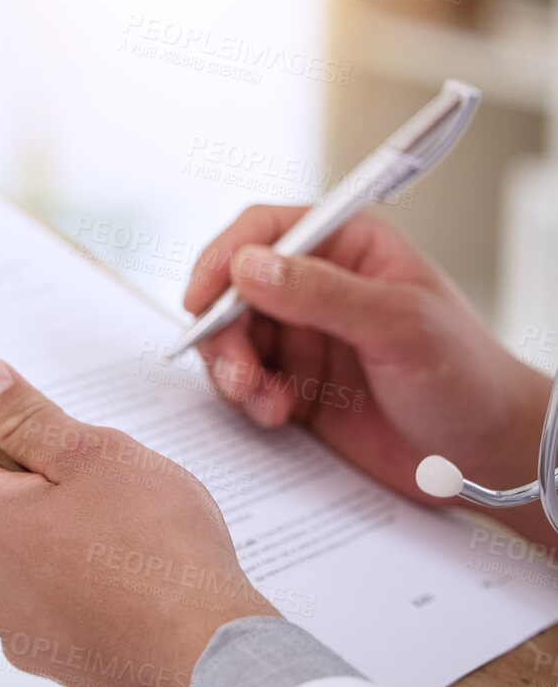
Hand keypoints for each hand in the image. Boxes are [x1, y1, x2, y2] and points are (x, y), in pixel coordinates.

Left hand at [0, 355, 275, 686]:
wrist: (210, 657)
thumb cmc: (155, 547)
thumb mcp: (90, 455)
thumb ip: (23, 414)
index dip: (11, 422)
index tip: (57, 423)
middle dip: (45, 481)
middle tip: (111, 482)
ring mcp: (10, 627)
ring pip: (30, 552)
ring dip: (66, 533)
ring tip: (131, 534)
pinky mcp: (51, 658)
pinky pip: (57, 599)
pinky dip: (85, 583)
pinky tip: (134, 581)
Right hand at [182, 206, 550, 524]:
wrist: (484, 456)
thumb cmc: (466, 378)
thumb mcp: (399, 327)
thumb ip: (322, 293)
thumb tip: (248, 266)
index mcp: (350, 247)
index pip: (267, 230)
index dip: (225, 258)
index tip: (202, 298)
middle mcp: (318, 286)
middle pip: (235, 289)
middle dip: (224, 331)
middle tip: (237, 372)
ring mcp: (304, 336)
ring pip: (231, 337)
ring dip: (233, 369)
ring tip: (261, 400)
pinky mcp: (295, 383)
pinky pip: (244, 380)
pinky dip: (246, 397)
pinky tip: (276, 413)